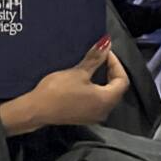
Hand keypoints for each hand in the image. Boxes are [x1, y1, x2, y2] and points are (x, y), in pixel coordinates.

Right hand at [0, 38, 128, 134]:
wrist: (37, 109)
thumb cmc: (58, 91)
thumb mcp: (78, 72)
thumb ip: (95, 58)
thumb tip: (106, 44)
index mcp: (107, 100)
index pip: (122, 80)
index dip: (116, 63)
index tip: (105, 52)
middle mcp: (104, 111)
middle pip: (117, 89)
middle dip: (110, 71)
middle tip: (100, 57)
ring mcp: (94, 116)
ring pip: (107, 95)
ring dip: (103, 80)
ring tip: (92, 65)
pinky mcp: (84, 116)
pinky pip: (98, 101)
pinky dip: (96, 88)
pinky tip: (85, 80)